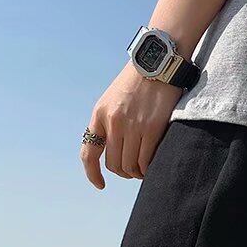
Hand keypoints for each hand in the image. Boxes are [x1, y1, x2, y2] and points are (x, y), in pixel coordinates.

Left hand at [80, 63, 182, 187]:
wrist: (157, 62)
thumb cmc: (138, 81)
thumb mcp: (114, 99)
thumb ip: (110, 122)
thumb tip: (114, 150)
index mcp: (100, 115)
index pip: (89, 153)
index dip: (92, 173)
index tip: (100, 184)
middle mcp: (113, 122)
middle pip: (114, 164)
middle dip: (123, 173)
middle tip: (133, 172)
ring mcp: (132, 126)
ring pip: (130, 166)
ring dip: (137, 173)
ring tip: (144, 169)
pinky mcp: (152, 128)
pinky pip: (146, 160)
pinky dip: (148, 168)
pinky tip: (152, 165)